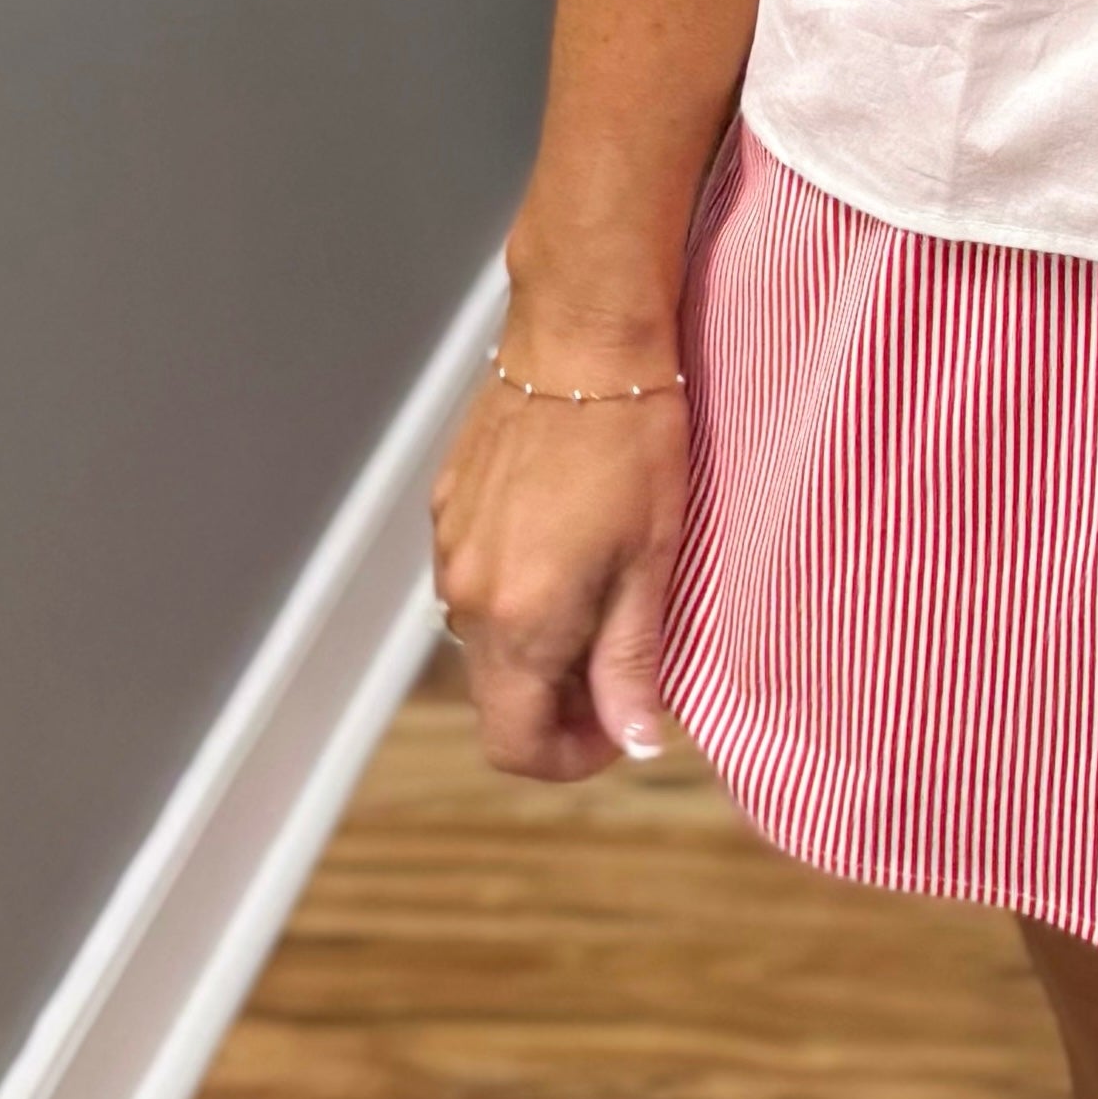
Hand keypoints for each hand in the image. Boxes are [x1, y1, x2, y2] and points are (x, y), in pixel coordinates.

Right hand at [426, 303, 692, 780]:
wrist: (582, 340)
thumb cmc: (634, 444)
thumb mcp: (652, 564)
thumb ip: (633, 664)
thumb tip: (638, 744)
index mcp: (519, 621)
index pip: (515, 745)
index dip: (572, 758)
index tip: (623, 728)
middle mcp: (466, 596)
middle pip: (497, 700)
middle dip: (559, 707)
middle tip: (626, 669)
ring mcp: (448, 550)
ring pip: (484, 642)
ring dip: (538, 650)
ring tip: (604, 602)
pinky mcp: (445, 509)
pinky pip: (473, 583)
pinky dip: (517, 596)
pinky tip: (568, 550)